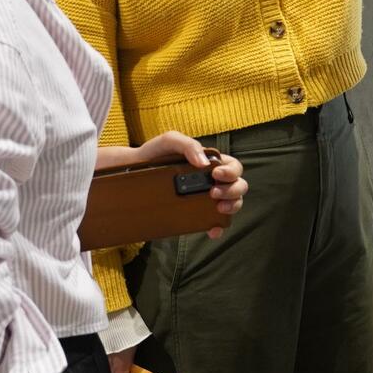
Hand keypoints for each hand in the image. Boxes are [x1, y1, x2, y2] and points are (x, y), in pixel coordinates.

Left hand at [105, 131, 249, 237]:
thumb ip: (187, 145)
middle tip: (213, 192)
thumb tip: (203, 163)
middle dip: (233, 190)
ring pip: (233, 203)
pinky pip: (216, 222)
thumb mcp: (170, 141)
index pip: (233, 166)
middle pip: (239, 185)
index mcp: (210, 162)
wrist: (134, 172)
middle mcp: (213, 180)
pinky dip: (218, 227)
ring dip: (232, 206)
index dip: (231, 171)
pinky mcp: (197, 213)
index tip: (215, 174)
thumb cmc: (155, 154)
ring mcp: (206, 198)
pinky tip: (211, 230)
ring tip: (217, 207)